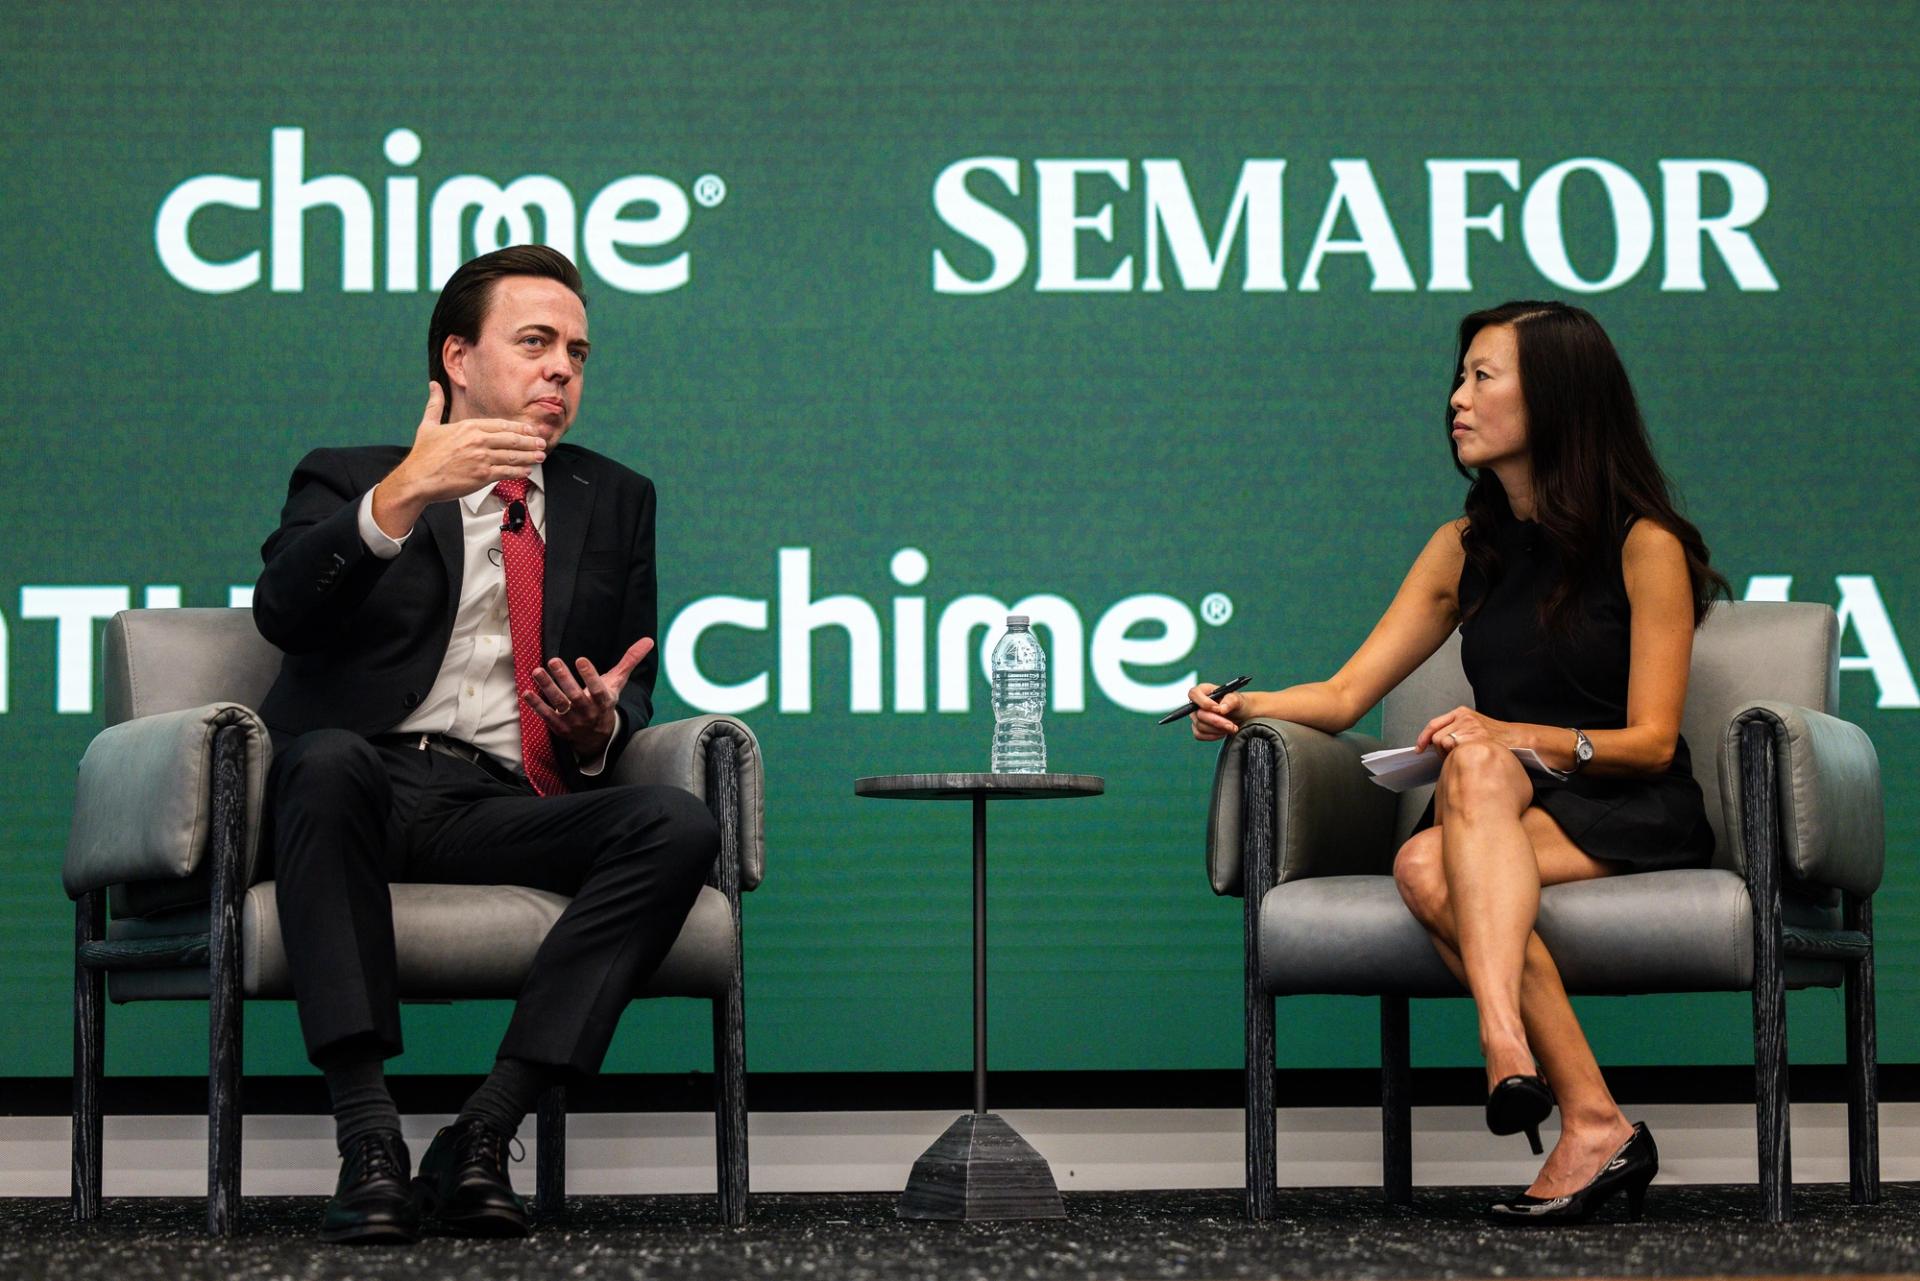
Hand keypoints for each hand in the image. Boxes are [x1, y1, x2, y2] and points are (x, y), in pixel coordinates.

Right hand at [373, 384, 548, 534]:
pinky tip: (527, 471)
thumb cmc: (422, 455)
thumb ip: (435, 404)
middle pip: (512, 439)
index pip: (501, 425)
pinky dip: (519, 471)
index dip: (519, 428)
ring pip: (513, 456)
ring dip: (529, 456)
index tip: (530, 430)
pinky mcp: (482, 476)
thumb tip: (433, 385)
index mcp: (468, 427)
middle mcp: (478, 440)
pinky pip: (507, 472)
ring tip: (540, 456)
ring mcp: (482, 458)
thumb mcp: (428, 425)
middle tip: (541, 442)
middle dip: (530, 441)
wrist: (417, 479)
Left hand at [522, 637, 655, 758]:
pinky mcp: (559, 727)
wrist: (598, 739)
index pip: (598, 689)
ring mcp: (573, 721)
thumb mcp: (618, 684)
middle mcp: (588, 712)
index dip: (590, 676)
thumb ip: (630, 661)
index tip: (581, 659)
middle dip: (564, 678)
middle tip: (554, 660)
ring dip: (547, 688)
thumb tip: (649, 640)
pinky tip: (526, 692)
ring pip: (559, 704)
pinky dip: (536, 705)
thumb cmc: (605, 703)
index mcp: (604, 701)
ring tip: (537, 671)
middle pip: (575, 696)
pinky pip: (547, 716)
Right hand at [1188, 682, 1245, 741]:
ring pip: (1201, 726)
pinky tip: (1223, 731)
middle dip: (1217, 721)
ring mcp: (1196, 717)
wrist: (1240, 715)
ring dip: (1218, 729)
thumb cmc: (1236, 703)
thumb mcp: (1238, 699)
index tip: (1218, 709)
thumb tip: (1221, 709)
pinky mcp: (1197, 729)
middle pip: (1199, 714)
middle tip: (1231, 725)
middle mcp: (1197, 704)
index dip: (1204, 702)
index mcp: (1204, 691)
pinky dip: (1214, 735)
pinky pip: (1201, 735)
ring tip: (1232, 727)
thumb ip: (1230, 701)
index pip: (1194, 694)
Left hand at [1415, 706, 1515, 754]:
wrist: (1518, 740)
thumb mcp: (1472, 728)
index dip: (1423, 738)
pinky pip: (1455, 749)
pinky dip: (1456, 756)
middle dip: (1438, 751)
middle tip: (1449, 758)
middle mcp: (1464, 717)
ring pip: (1443, 743)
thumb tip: (1433, 746)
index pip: (1434, 724)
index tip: (1419, 748)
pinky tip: (1466, 758)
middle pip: (1436, 736)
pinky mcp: (1475, 736)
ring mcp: (1470, 726)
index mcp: (1461, 713)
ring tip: (1461, 757)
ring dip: (1447, 754)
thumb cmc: (1496, 738)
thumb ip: (1455, 732)